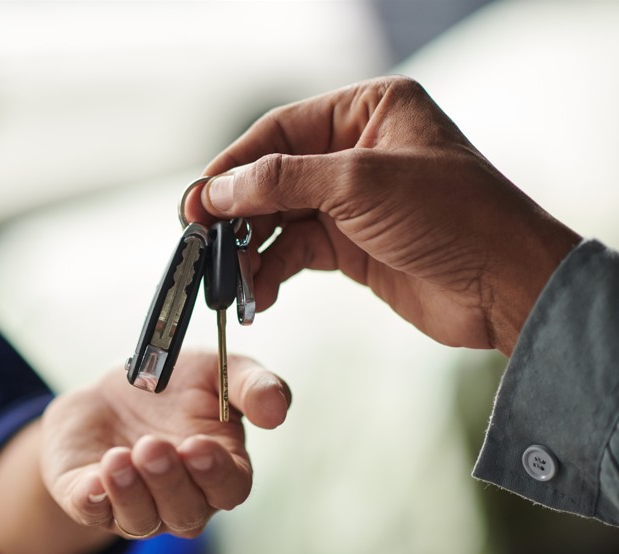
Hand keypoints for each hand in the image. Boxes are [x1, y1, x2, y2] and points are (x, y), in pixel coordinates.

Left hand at [41, 350, 289, 540]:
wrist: (110, 391)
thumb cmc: (174, 386)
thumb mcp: (216, 370)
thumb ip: (252, 386)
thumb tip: (277, 409)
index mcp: (219, 469)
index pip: (228, 488)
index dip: (215, 473)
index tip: (197, 447)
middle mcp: (180, 497)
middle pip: (186, 511)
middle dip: (169, 481)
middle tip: (153, 447)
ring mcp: (135, 504)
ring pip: (140, 518)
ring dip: (131, 491)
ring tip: (119, 457)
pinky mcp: (89, 498)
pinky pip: (91, 511)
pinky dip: (93, 500)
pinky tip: (93, 481)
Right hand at [183, 76, 579, 354]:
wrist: (505, 287)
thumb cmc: (452, 216)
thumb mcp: (359, 184)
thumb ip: (281, 182)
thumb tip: (216, 189)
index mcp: (366, 111)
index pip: (279, 131)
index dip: (233, 165)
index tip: (197, 200)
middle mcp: (356, 150)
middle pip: (273, 176)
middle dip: (237, 213)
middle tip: (201, 242)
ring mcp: (353, 200)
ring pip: (280, 218)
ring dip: (251, 249)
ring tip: (227, 279)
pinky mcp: (353, 245)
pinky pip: (296, 251)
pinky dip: (272, 271)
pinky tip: (257, 293)